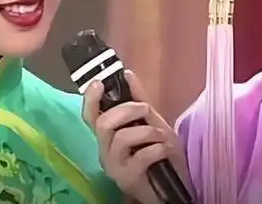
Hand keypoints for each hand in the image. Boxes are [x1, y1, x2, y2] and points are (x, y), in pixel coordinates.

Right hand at [82, 70, 189, 203]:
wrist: (171, 188)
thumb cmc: (157, 154)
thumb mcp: (150, 122)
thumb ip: (137, 100)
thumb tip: (126, 74)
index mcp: (106, 135)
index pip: (89, 115)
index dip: (90, 98)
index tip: (99, 83)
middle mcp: (104, 149)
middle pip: (103, 123)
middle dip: (127, 110)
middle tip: (146, 108)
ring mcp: (114, 165)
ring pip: (121, 138)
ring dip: (146, 131)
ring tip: (162, 135)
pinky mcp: (128, 179)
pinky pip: (141, 156)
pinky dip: (157, 148)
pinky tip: (165, 150)